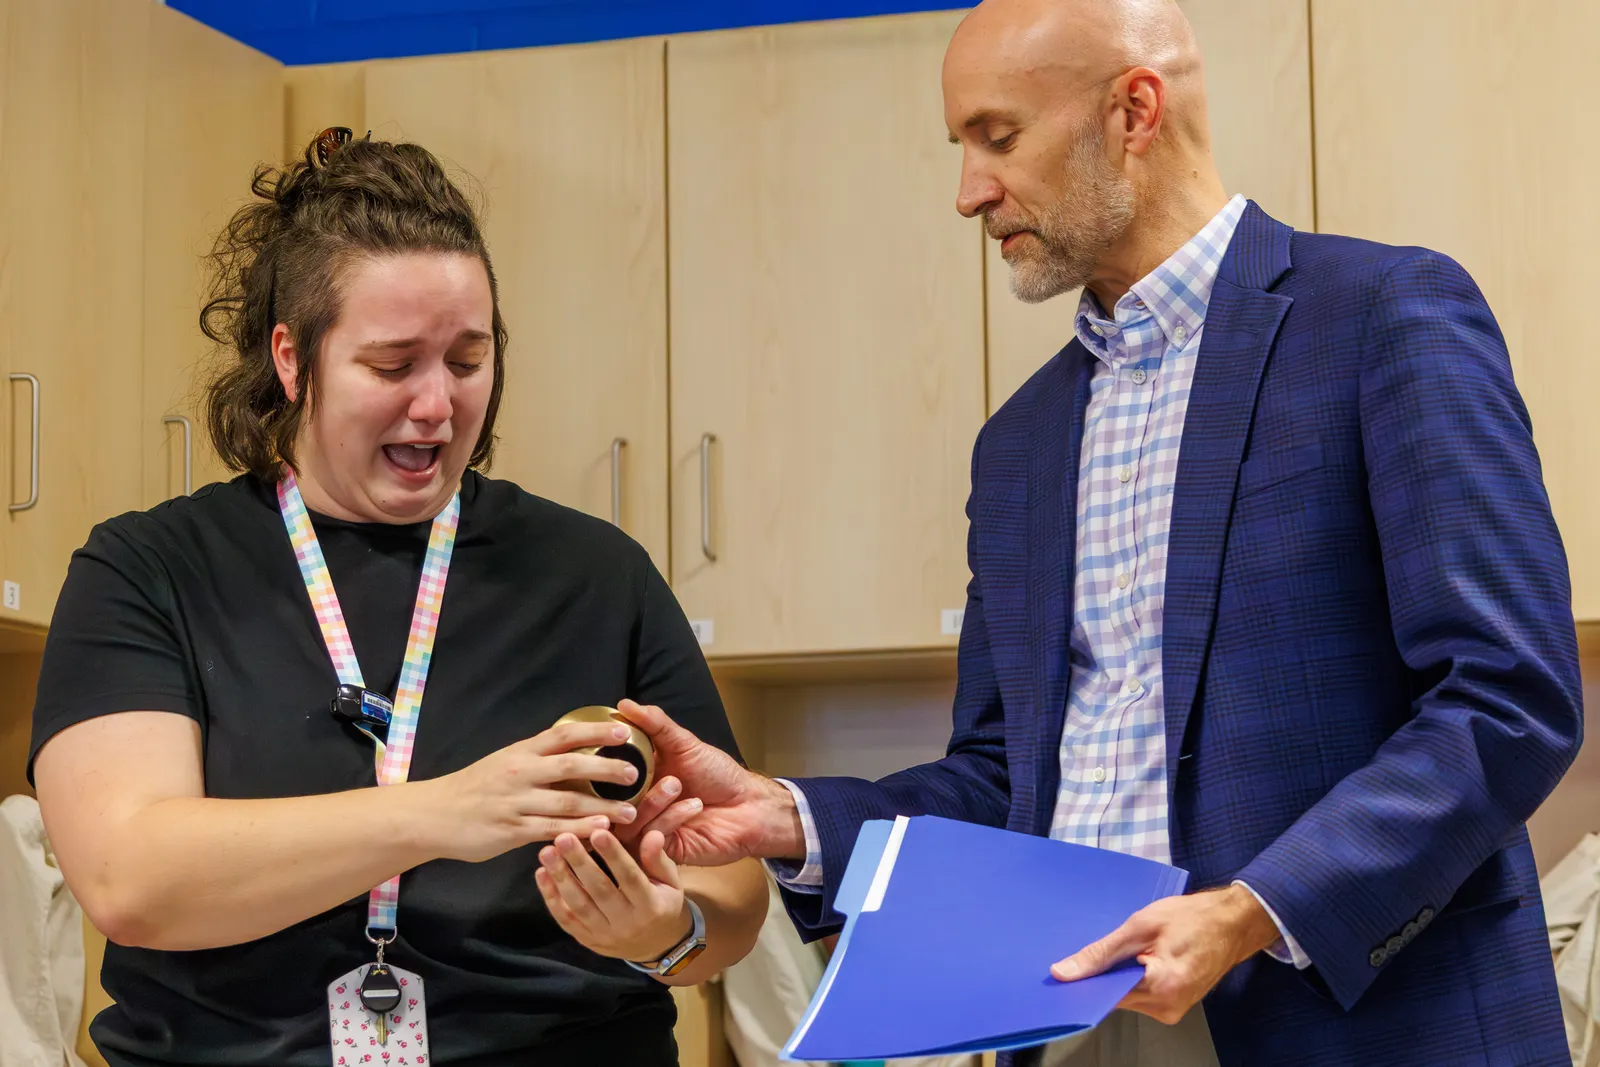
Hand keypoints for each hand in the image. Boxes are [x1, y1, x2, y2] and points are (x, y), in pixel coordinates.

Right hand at [414, 720, 642, 862]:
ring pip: (567, 803)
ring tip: (630, 812)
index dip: (596, 732)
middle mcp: (521, 772)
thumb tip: (575, 749)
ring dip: (602, 807)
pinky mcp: (512, 830)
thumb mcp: (505, 762)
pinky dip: (578, 831)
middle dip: (606, 769)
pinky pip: (552, 830)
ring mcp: (517, 802)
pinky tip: (599, 833)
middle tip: (636, 773)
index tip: (624, 732)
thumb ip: (538, 758)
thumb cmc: (476, 787)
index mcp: (522, 752)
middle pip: (571, 766)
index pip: (564, 735)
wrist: (435, 814)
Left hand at [535, 828, 691, 964]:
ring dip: (560, 878)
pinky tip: (541, 875)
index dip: (614, 856)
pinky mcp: (587, 940)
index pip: (630, 878)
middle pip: (599, 890)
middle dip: (579, 862)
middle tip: (563, 837)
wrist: (657, 947)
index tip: (598, 832)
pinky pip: (566, 920)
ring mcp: (604, 934)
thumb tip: (651, 833)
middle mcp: (627, 923)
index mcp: (650, 906)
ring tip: (546, 853)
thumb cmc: (663, 904)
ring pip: (579, 905)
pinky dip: (551, 898)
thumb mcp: (670, 882)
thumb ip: (658, 859)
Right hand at [614, 699, 806, 865]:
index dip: (603, 770)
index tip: (610, 754)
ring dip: (654, 803)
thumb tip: (624, 704)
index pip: (604, 780)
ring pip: (628, 824)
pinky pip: (650, 842)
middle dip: (627, 789)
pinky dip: (669, 822)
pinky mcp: (663, 853)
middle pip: (609, 806)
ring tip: (679, 787)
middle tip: (658, 773)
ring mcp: (648, 831)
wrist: (749, 806)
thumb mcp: (685, 744)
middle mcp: (637, 807)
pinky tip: (693, 807)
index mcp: (636, 782)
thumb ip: (655, 725)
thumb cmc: (718, 774)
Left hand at [1049, 885, 1281, 1023]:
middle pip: (1115, 997)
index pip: (1105, 995)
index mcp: (1160, 990)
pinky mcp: (1174, 1003)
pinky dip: (1132, 977)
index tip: (1063, 970)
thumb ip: (1101, 953)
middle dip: (1102, 975)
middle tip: (1094, 949)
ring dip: (1119, 974)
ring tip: (1124, 947)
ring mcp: (1173, 1010)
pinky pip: (1142, 994)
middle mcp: (1167, 1009)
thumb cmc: (1192, 918)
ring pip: (1127, 995)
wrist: (1233, 922)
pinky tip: (1136, 956)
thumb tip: (1063, 973)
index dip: (1084, 981)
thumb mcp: (1141, 926)